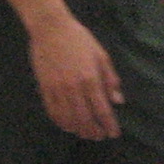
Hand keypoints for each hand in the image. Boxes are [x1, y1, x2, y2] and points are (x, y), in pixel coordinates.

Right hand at [29, 13, 122, 139]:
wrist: (50, 28)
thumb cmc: (79, 39)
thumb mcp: (101, 55)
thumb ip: (110, 79)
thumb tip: (118, 101)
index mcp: (91, 79)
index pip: (102, 110)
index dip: (109, 126)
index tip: (114, 134)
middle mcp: (74, 88)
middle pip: (85, 120)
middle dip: (94, 132)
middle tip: (100, 136)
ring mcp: (57, 89)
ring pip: (68, 119)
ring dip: (79, 130)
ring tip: (86, 133)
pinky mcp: (45, 88)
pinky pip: (53, 112)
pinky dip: (62, 123)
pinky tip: (69, 125)